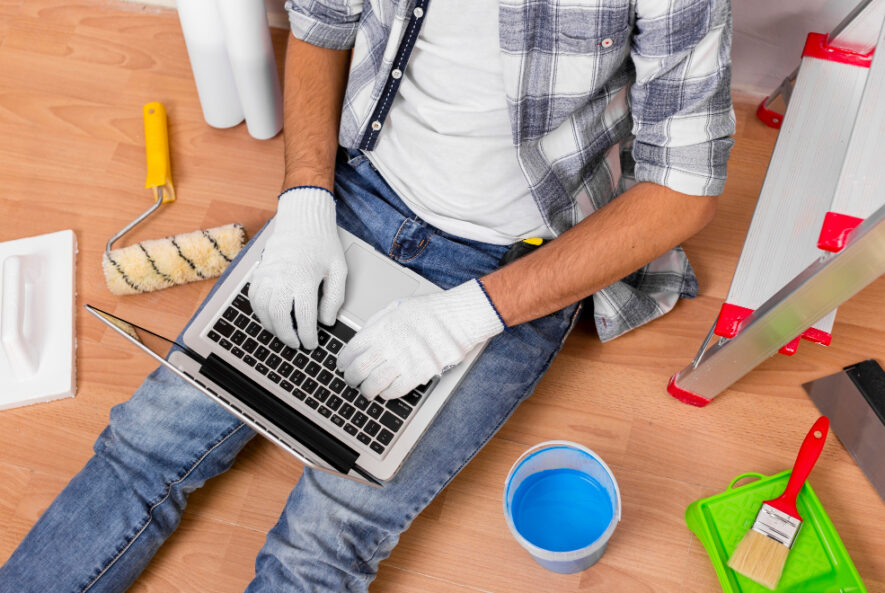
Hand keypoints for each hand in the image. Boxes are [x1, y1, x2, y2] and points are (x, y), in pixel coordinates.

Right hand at [250, 187, 346, 348]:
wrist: (302, 221)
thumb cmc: (323, 244)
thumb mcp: (339, 270)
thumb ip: (335, 298)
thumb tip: (327, 321)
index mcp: (304, 279)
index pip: (304, 318)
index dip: (308, 336)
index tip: (312, 344)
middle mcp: (282, 278)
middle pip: (280, 318)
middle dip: (288, 336)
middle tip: (297, 344)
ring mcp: (267, 275)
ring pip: (263, 311)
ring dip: (273, 327)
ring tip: (285, 334)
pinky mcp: (259, 273)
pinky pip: (254, 299)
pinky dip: (260, 313)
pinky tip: (271, 319)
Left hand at [337, 279, 504, 398]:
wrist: (457, 318)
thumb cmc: (430, 311)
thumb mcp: (395, 308)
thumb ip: (376, 324)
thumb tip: (361, 340)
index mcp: (380, 328)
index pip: (350, 351)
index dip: (343, 362)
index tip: (343, 366)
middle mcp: (388, 345)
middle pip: (358, 371)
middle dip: (351, 379)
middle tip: (352, 381)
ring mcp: (402, 361)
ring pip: (373, 385)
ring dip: (366, 391)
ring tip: (367, 391)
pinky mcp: (418, 374)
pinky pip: (394, 391)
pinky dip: (386, 394)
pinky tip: (386, 391)